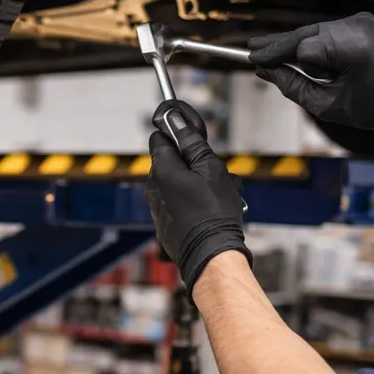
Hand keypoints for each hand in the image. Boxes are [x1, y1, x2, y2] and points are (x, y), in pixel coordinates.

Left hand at [144, 102, 250, 287]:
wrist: (211, 254)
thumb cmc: (214, 212)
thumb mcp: (210, 168)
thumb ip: (191, 142)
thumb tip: (174, 119)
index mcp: (161, 170)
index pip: (160, 137)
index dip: (177, 135)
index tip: (194, 141)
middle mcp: (153, 187)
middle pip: (172, 162)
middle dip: (193, 163)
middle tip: (215, 174)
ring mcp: (156, 207)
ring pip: (178, 183)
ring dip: (197, 184)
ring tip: (220, 195)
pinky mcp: (163, 223)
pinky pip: (178, 203)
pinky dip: (193, 202)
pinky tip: (212, 211)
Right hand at [248, 12, 373, 143]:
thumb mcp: (326, 105)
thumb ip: (292, 85)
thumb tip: (266, 71)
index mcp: (353, 47)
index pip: (302, 49)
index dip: (276, 57)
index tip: (252, 60)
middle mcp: (357, 27)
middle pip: (304, 34)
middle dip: (279, 45)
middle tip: (251, 49)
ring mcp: (361, 21)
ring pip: (312, 32)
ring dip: (296, 47)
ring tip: (268, 53)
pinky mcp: (362, 22)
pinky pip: (326, 32)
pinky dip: (312, 44)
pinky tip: (296, 54)